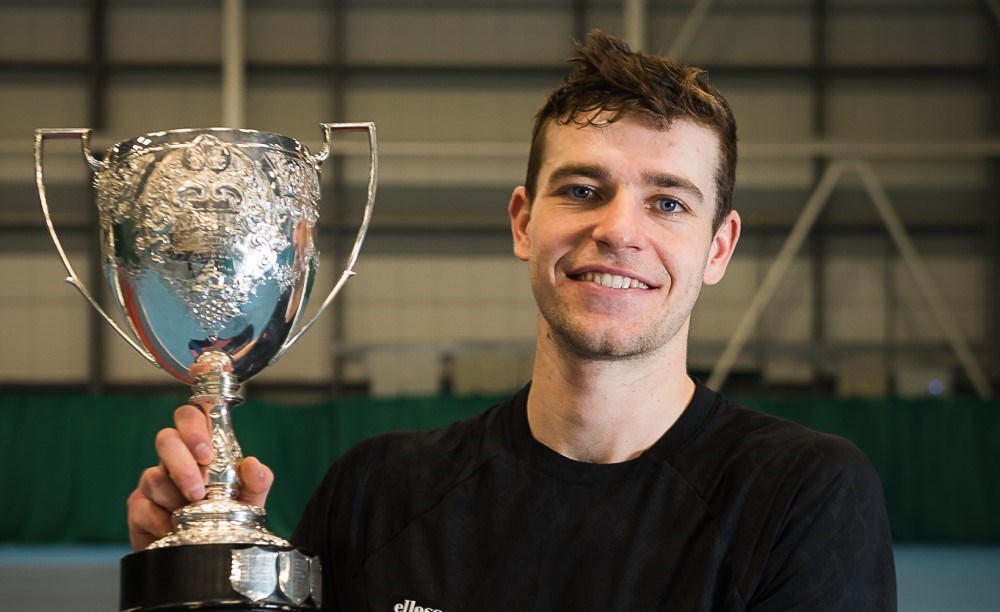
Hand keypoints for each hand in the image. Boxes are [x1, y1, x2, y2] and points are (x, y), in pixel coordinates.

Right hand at [126, 398, 273, 550]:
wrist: (211, 557)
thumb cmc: (228, 518)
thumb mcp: (252, 500)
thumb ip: (258, 481)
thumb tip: (253, 464)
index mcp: (205, 447)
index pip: (197, 413)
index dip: (197, 403)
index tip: (204, 410)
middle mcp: (177, 459)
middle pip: (167, 437)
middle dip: (183, 458)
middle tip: (202, 484)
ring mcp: (155, 482)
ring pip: (152, 473)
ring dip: (174, 493)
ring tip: (192, 510)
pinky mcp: (139, 508)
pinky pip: (140, 505)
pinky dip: (159, 518)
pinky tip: (173, 527)